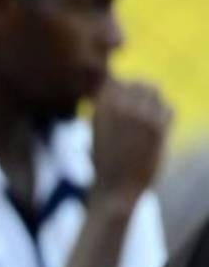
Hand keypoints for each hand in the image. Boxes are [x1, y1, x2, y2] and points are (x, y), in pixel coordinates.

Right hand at [91, 78, 171, 206]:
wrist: (115, 187)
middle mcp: (118, 106)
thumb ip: (108, 109)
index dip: (119, 88)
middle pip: (137, 83)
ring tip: (148, 118)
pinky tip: (157, 130)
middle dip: (139, 94)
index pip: (114, 79)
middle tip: (139, 113)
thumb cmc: (104, 162)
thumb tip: (122, 88)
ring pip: (154, 91)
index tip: (121, 104)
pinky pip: (169, 109)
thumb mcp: (97, 130)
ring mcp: (139, 115)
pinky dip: (165, 116)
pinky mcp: (157, 128)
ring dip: (153, 101)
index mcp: (98, 107)